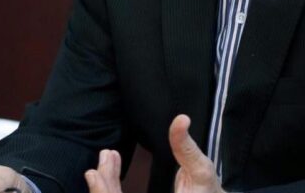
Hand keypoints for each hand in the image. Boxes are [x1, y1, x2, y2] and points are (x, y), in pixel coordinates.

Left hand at [86, 115, 223, 192]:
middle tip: (103, 159)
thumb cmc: (210, 190)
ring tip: (107, 160)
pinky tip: (111, 172)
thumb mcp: (201, 169)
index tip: (93, 173)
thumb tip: (180, 119)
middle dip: (103, 187)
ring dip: (108, 185)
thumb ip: (186, 148)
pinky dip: (114, 189)